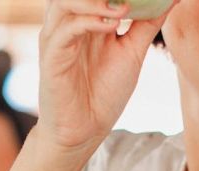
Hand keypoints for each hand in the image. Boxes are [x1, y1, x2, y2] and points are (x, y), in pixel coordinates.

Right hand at [36, 0, 174, 155]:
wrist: (85, 130)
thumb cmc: (104, 91)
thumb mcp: (133, 52)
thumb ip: (147, 23)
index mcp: (86, 18)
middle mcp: (68, 23)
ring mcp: (57, 38)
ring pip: (64, 2)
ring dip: (95, 1)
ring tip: (123, 8)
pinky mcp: (51, 57)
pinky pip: (65, 31)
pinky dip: (88, 22)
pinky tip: (111, 27)